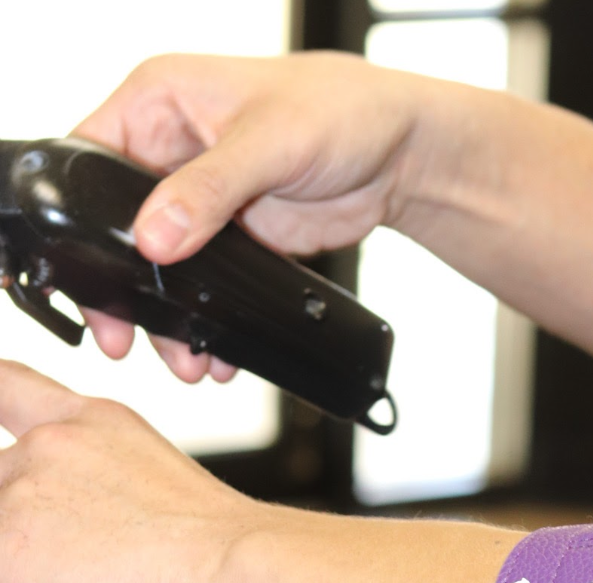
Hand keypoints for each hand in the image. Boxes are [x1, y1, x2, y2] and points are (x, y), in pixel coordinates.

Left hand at [0, 361, 260, 582]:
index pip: (8, 386)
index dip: (0, 413)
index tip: (16, 456)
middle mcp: (49, 445)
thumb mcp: (162, 500)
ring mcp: (18, 491)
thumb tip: (80, 557)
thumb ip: (108, 504)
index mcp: (94, 425)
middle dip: (20, 543)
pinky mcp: (2, 548)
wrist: (241, 574)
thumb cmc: (227, 556)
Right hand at [72, 52, 427, 381]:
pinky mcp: (234, 235)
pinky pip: (206, 283)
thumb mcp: (268, 143)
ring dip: (170, 315)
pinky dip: (208, 318)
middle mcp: (171, 149)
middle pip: (119, 224)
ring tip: (182, 357)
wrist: (400, 152)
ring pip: (163, 263)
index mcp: (158, 102)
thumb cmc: (340, 111)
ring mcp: (202, 197)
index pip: (91, 158)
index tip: (89, 276)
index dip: (80, 216)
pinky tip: (214, 348)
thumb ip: (208, 189)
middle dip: (126, 286)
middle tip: (126, 336)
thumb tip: (153, 236)